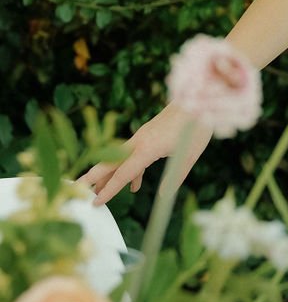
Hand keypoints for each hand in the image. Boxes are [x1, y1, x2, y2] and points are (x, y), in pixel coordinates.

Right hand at [80, 104, 213, 204]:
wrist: (198, 99)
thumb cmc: (196, 127)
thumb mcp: (189, 155)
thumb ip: (175, 177)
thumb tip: (163, 197)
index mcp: (148, 148)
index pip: (122, 173)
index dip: (108, 190)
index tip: (94, 203)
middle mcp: (139, 141)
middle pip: (110, 162)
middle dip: (93, 177)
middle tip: (76, 190)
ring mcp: (142, 137)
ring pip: (119, 159)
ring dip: (109, 175)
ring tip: (98, 192)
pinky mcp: (148, 134)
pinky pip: (132, 156)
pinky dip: (130, 171)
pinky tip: (134, 185)